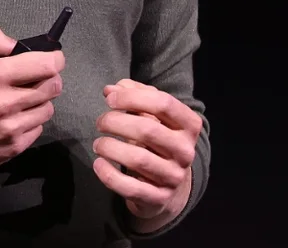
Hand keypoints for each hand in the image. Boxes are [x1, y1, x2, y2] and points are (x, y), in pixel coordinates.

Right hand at [0, 25, 64, 175]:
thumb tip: (17, 44)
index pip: (46, 65)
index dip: (55, 59)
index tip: (53, 58)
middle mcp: (6, 103)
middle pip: (53, 87)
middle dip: (49, 79)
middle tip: (35, 79)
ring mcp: (10, 129)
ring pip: (48, 109)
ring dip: (40, 102)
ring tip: (21, 100)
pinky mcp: (10, 150)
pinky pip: (37, 130)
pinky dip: (30, 123)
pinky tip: (12, 119)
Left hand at [92, 78, 202, 221]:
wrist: (169, 187)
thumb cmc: (158, 142)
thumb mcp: (153, 116)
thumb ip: (135, 96)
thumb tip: (110, 89)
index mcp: (189, 125)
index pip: (163, 103)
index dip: (133, 97)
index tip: (110, 99)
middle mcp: (186, 151)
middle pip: (148, 130)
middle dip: (116, 122)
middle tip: (100, 122)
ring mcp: (174, 177)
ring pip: (138, 159)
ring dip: (110, 147)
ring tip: (98, 143)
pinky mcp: (158, 198)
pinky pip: (130, 187)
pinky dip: (109, 175)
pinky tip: (98, 164)